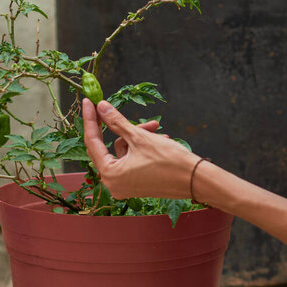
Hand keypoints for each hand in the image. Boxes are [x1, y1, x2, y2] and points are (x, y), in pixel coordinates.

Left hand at [82, 99, 199, 199]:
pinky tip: (160, 140)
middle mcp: (114, 184)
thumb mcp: (140, 138)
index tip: (89, 101)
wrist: (196, 180)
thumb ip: (116, 122)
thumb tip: (101, 107)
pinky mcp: (137, 184)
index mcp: (110, 175)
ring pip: (124, 151)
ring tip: (155, 129)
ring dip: (138, 137)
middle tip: (121, 111)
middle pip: (109, 147)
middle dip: (122, 128)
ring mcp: (126, 185)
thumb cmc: (170, 162)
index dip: (91, 118)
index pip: (93, 141)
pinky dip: (142, 148)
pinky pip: (132, 159)